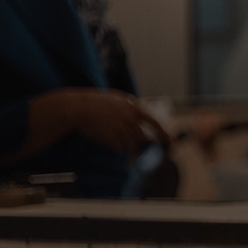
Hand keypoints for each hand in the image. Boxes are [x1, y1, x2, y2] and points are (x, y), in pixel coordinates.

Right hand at [37, 88, 167, 153]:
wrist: (78, 108)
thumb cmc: (96, 103)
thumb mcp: (118, 99)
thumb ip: (132, 108)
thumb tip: (143, 117)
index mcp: (133, 108)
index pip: (154, 123)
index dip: (163, 133)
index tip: (169, 141)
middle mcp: (130, 120)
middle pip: (140, 137)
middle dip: (133, 137)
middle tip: (119, 132)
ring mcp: (122, 130)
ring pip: (130, 144)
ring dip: (122, 141)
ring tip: (108, 131)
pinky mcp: (112, 139)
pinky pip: (118, 148)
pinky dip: (113, 145)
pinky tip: (103, 135)